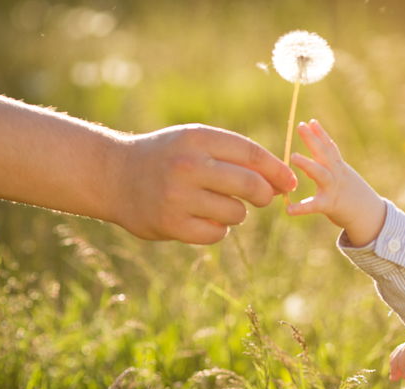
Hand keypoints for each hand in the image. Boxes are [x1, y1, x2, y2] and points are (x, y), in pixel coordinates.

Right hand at [111, 124, 296, 243]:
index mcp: (197, 139)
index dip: (277, 170)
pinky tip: (201, 219)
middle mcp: (188, 166)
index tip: (290, 182)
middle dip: (265, 194)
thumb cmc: (168, 157)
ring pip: (236, 212)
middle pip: (251, 185)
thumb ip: (236, 157)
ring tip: (216, 204)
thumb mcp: (196, 143)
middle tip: (264, 198)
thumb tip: (284, 181)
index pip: (251, 154)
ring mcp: (179, 197)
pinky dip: (218, 229)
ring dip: (236, 212)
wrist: (114, 175)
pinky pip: (217, 233)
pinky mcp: (172, 224)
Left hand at [286, 119, 385, 245]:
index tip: (311, 121)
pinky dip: (301, 208)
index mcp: (339, 168)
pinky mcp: (330, 205)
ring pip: (321, 174)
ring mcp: (333, 189)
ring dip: (308, 164)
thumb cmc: (352, 196)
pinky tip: (289, 209)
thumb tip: (307, 159)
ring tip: (293, 156)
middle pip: (325, 154)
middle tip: (300, 126)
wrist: (369, 216)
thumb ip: (326, 168)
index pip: (330, 148)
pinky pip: (314, 206)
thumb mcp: (342, 178)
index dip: (321, 134)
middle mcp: (337, 175)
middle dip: (313, 139)